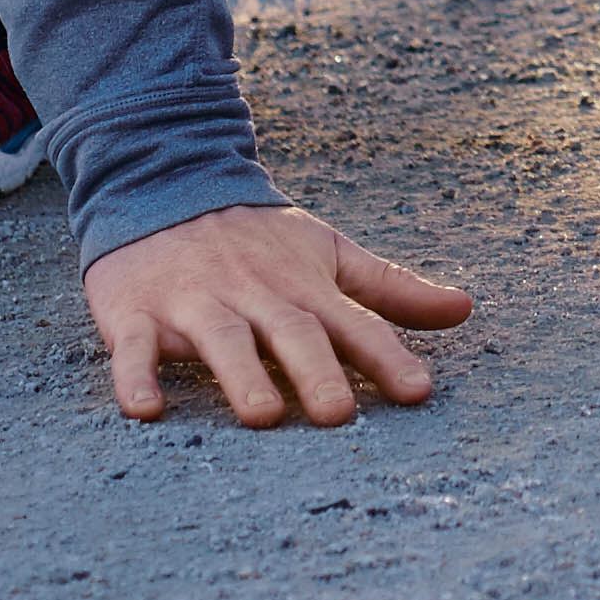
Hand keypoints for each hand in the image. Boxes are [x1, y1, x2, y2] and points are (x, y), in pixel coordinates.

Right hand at [81, 201, 473, 428]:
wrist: (160, 182)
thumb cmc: (256, 237)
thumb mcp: (327, 253)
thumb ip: (391, 288)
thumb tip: (466, 309)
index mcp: (303, 285)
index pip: (353, 323)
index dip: (386, 357)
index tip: (419, 393)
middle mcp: (254, 293)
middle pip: (290, 332)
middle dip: (315, 372)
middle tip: (338, 416)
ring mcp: (194, 302)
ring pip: (221, 339)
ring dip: (241, 376)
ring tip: (263, 417)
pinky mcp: (136, 311)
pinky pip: (133, 347)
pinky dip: (136, 377)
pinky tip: (145, 410)